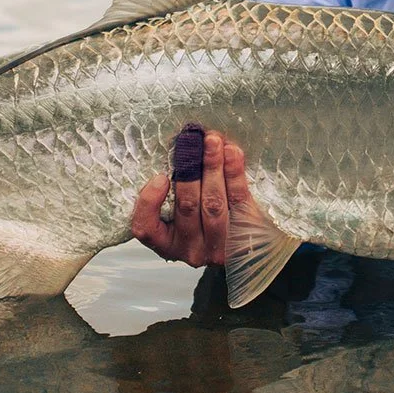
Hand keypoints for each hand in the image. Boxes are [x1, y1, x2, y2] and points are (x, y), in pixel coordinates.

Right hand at [131, 128, 251, 266]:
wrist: (248, 251)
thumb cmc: (203, 221)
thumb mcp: (179, 215)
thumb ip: (173, 190)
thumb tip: (182, 148)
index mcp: (166, 243)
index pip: (145, 228)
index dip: (150, 202)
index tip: (160, 177)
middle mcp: (190, 249)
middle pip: (187, 207)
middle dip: (189, 170)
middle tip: (192, 141)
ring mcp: (219, 245)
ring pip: (213, 203)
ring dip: (213, 168)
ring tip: (213, 142)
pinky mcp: (244, 233)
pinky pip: (239, 200)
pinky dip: (234, 174)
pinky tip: (232, 154)